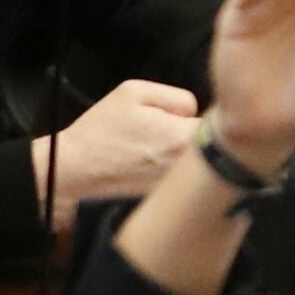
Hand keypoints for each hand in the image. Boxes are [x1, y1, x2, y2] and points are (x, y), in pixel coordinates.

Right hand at [32, 79, 202, 223]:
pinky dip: (176, 179)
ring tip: (158, 153)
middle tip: (174, 135)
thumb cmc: (98, 133)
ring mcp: (177, 188)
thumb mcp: (134, 93)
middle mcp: (186, 167)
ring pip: (201, 169)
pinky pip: (184, 185)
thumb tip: (196, 111)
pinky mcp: (165, 202)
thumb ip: (177, 97)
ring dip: (191, 160)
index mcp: (184, 137)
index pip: (223, 125)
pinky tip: (152, 170)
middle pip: (217, 150)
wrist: (71, 173)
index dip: (210, 119)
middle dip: (204, 140)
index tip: (194, 119)